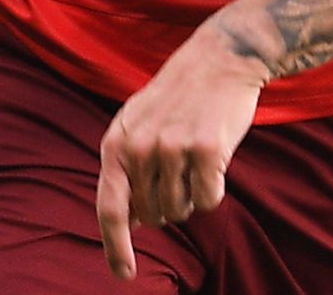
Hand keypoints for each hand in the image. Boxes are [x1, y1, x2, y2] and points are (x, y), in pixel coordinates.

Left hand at [96, 20, 269, 278]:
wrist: (221, 58)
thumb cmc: (180, 96)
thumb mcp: (138, 124)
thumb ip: (126, 169)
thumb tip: (129, 222)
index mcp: (117, 142)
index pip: (110, 209)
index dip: (115, 247)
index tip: (124, 274)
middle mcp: (140, 147)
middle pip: (153, 215)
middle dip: (169, 204)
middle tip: (181, 170)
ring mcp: (173, 148)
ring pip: (182, 210)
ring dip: (192, 196)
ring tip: (196, 159)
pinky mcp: (207, 150)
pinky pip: (209, 200)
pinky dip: (215, 189)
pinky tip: (216, 157)